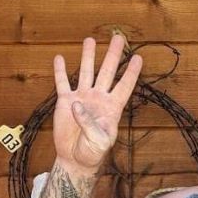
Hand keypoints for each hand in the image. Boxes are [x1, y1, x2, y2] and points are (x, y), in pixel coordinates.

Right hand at [52, 34, 142, 172]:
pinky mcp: (65, 102)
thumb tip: (78, 104)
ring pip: (86, 72)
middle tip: (118, 38)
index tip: (138, 58)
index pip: (124, 86)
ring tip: (90, 40)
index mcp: (112, 108)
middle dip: (113, 55)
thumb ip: (90, 123)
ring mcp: (82, 98)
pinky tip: (58, 58)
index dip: (131, 73)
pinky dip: (60, 71)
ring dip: (88, 57)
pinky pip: (62, 83)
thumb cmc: (92, 153)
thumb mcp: (98, 141)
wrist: (74, 159)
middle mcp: (98, 98)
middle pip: (107, 72)